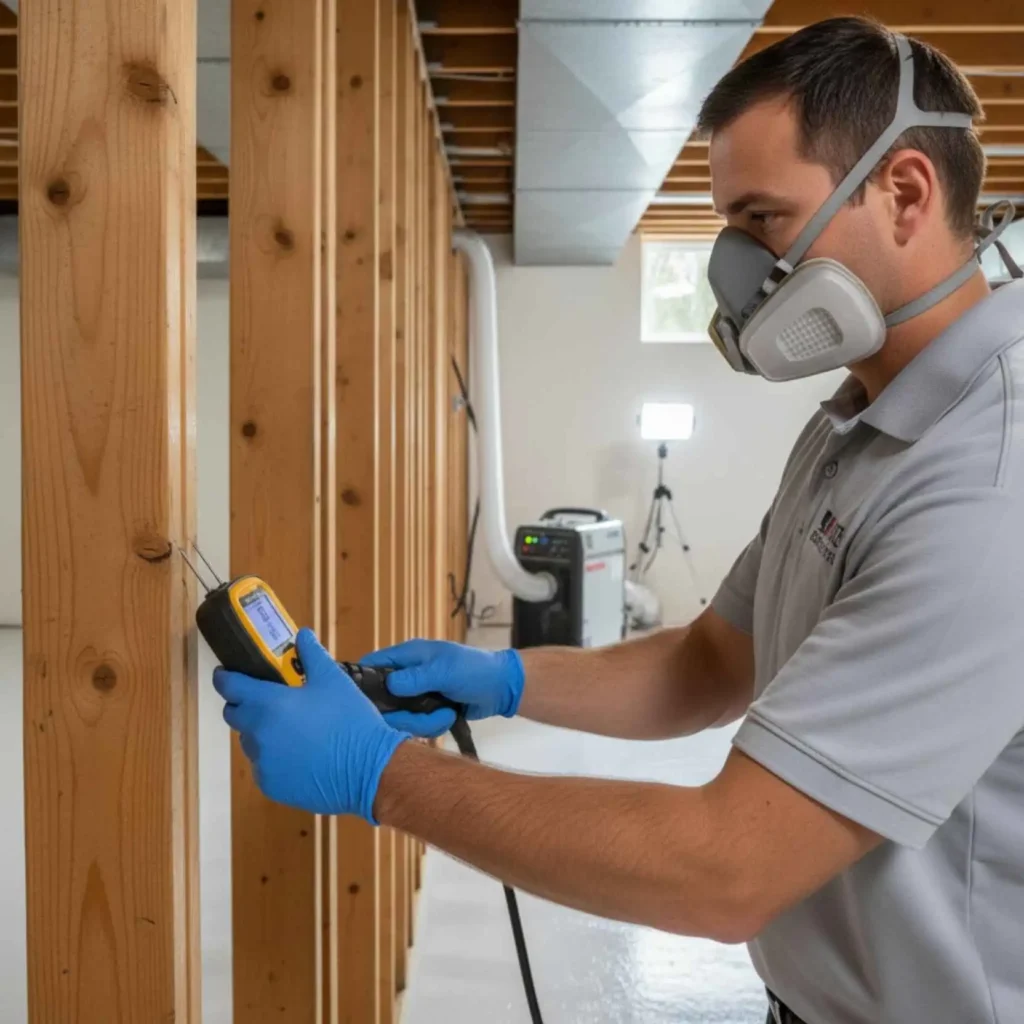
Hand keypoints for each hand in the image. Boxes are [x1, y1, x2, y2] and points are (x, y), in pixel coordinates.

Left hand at [213, 628, 407, 822]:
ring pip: (250, 741)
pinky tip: (300, 754)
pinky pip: (263, 765)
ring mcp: (262, 763)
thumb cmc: (350, 720)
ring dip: (261, 732)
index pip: (230, 686)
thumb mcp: (334, 680)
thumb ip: (312, 655)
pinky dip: (274, 757)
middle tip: (267, 700)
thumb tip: (302, 634)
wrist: (368, 769)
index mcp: (268, 704)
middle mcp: (257, 733)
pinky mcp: (271, 785)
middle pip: (234, 714)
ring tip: (291, 729)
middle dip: (243, 704)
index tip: (226, 673)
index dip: (225, 677)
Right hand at [362, 639, 523, 737]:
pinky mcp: (425, 710)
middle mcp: (406, 675)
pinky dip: (429, 726)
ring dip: (421, 722)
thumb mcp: (446, 670)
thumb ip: (416, 678)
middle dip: (402, 714)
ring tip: (445, 715)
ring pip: (399, 716)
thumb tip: (388, 684)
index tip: (364, 704)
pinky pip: (415, 724)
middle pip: (383, 700)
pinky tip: (447, 719)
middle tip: (422, 718)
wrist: (501, 688)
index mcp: (408, 656)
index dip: (364, 682)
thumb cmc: (475, 669)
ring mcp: (415, 694)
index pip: (373, 664)